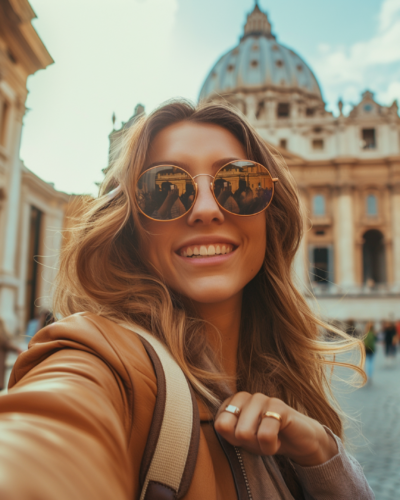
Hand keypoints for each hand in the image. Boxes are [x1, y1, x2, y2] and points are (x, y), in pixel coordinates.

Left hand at [215, 392, 337, 466]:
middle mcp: (246, 396)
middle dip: (247, 443)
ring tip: (270, 439)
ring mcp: (262, 398)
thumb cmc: (267, 438)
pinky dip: (271, 446)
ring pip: (244, 432)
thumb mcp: (243, 439)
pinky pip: (265, 435)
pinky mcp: (278, 406)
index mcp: (233, 402)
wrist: (299, 441)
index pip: (219, 424)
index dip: (233, 439)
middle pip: (231, 430)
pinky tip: (278, 439)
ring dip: (259, 445)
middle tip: (260, 439)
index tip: (246, 438)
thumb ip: (226, 430)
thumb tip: (218, 424)